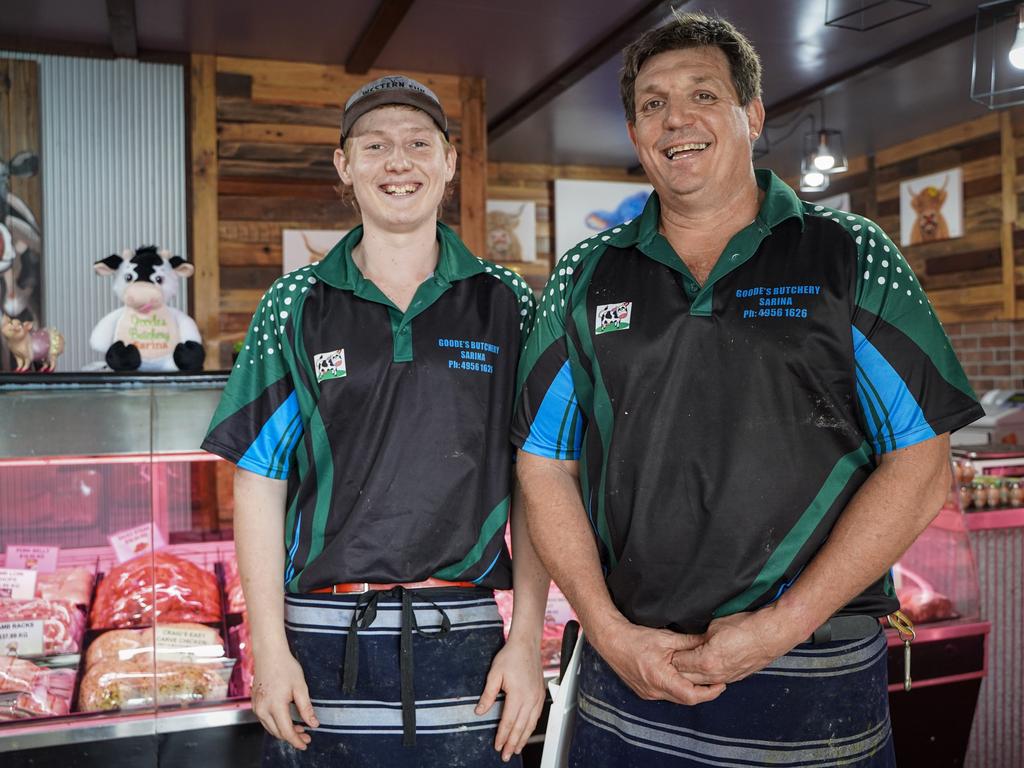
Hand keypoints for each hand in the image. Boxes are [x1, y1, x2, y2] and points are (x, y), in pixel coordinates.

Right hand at [251, 646, 318, 750]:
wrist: (269, 654)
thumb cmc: (285, 667)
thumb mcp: (301, 687)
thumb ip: (306, 708)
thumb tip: (313, 723)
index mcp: (275, 706)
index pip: (286, 731)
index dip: (297, 741)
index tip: (305, 744)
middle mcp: (263, 709)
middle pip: (277, 733)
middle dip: (292, 737)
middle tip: (306, 736)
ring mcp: (257, 707)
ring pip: (270, 728)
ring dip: (284, 731)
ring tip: (299, 729)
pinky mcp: (255, 703)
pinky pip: (265, 720)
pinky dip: (276, 724)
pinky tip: (286, 720)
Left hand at [475, 637, 545, 761]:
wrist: (526, 644)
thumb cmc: (510, 656)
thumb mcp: (494, 674)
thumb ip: (488, 695)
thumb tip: (480, 711)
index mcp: (518, 694)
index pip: (508, 721)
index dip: (502, 736)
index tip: (497, 746)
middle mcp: (530, 698)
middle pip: (520, 727)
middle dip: (513, 743)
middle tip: (506, 756)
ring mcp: (537, 697)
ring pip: (530, 724)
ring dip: (523, 738)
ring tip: (517, 749)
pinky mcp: (540, 694)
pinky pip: (536, 716)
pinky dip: (531, 728)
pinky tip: (526, 733)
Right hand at [590, 617, 725, 704]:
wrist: (611, 640)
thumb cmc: (635, 638)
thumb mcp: (666, 637)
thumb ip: (689, 642)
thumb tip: (709, 642)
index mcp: (659, 678)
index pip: (690, 696)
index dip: (709, 693)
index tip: (721, 684)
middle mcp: (653, 691)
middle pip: (685, 699)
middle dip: (703, 691)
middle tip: (717, 680)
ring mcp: (648, 693)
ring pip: (676, 698)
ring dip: (689, 690)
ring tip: (702, 678)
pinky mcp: (644, 692)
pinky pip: (666, 694)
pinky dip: (677, 687)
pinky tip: (682, 677)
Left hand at [671, 607, 800, 685]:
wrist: (770, 635)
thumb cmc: (744, 626)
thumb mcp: (714, 627)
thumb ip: (699, 638)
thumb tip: (690, 641)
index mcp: (705, 660)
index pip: (678, 663)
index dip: (670, 656)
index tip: (664, 650)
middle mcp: (714, 674)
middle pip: (686, 677)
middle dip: (677, 668)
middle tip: (670, 658)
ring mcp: (725, 678)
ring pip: (700, 682)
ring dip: (690, 674)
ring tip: (684, 663)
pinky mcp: (734, 678)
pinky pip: (713, 681)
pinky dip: (704, 677)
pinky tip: (701, 669)